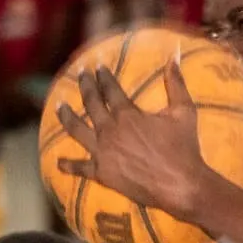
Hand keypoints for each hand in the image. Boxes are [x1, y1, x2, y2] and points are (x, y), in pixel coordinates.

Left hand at [56, 60, 215, 224]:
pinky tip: (59, 162)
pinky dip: (68, 165)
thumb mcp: (184, 111)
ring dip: (66, 117)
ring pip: (77, 130)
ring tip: (59, 106)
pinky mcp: (102, 173)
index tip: (97, 66)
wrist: (179, 185)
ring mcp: (103, 152)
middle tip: (80, 75)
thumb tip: (173, 57)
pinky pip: (80, 168)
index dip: (103, 76)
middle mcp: (110, 130)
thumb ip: (176, 83)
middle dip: (85, 86)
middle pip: (91, 103)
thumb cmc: (183, 148)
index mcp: (127, 114)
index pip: (110, 88)